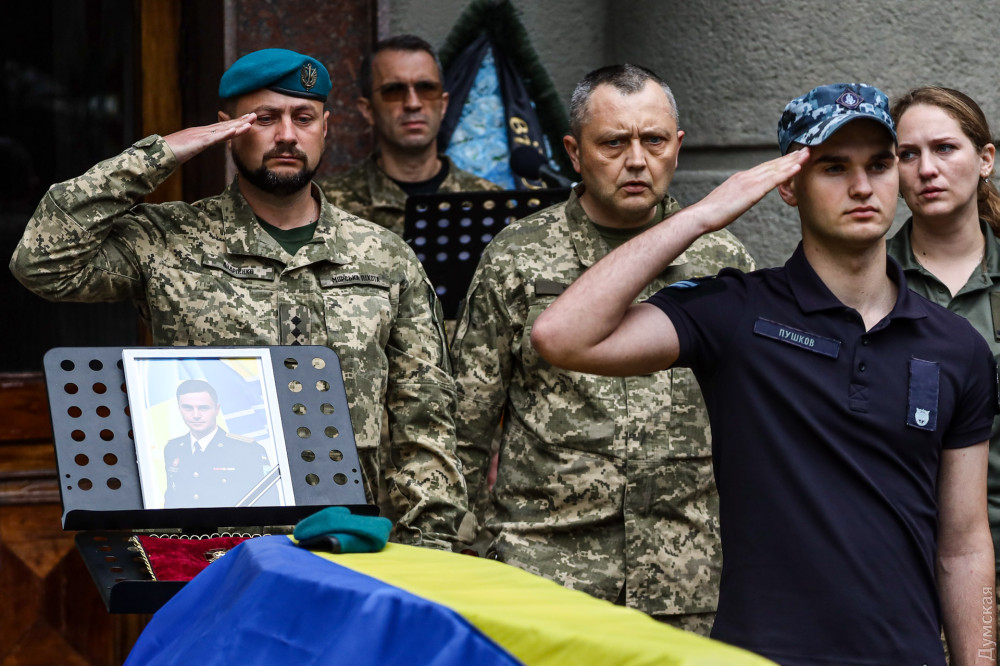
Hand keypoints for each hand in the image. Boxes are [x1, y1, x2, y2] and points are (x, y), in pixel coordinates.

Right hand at [163, 113, 255, 164]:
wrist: (153, 154)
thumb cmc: (167, 153)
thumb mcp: (186, 150)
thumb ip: (194, 147)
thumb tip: (200, 147)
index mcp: (199, 134)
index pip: (221, 127)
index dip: (235, 123)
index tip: (247, 120)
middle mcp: (201, 132)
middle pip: (224, 125)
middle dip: (240, 120)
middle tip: (255, 115)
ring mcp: (199, 136)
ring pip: (222, 130)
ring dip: (237, 125)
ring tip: (250, 121)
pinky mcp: (196, 143)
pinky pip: (213, 138)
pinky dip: (224, 134)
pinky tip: (235, 130)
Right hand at [689, 148, 809, 232]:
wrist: (701, 215)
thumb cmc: (710, 213)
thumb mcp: (727, 201)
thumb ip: (737, 197)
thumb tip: (741, 200)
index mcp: (740, 178)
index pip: (764, 168)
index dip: (780, 161)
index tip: (793, 157)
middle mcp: (746, 176)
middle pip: (772, 164)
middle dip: (790, 157)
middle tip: (806, 149)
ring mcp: (749, 182)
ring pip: (775, 168)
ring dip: (793, 160)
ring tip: (807, 153)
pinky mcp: (752, 191)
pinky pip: (773, 180)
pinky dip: (787, 172)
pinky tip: (798, 167)